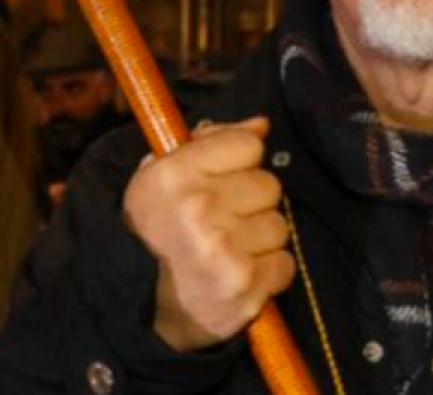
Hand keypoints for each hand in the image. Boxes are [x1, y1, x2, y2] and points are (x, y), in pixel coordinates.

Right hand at [123, 117, 294, 351]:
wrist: (148, 306)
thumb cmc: (163, 230)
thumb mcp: (167, 176)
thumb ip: (213, 141)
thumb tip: (261, 125)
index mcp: (172, 175)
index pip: (248, 145)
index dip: (240, 162)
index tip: (221, 180)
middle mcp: (196, 209)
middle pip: (269, 185)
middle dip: (252, 202)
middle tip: (225, 221)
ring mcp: (221, 250)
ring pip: (279, 225)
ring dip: (261, 239)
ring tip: (232, 250)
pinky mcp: (244, 286)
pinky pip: (285, 263)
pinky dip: (269, 272)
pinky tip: (241, 273)